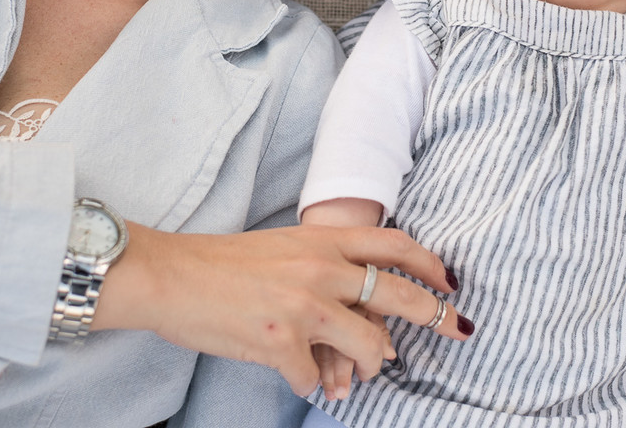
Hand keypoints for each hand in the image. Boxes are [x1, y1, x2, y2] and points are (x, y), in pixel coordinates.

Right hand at [92, 222, 467, 396]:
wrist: (170, 276)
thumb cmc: (222, 263)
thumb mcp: (283, 248)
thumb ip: (324, 266)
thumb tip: (362, 303)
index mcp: (321, 242)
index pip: (394, 245)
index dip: (430, 264)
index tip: (449, 282)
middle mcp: (321, 271)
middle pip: (399, 294)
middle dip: (434, 315)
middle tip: (455, 328)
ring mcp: (303, 308)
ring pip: (369, 346)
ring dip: (372, 364)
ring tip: (361, 372)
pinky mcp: (280, 344)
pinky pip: (314, 378)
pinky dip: (312, 384)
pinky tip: (302, 379)